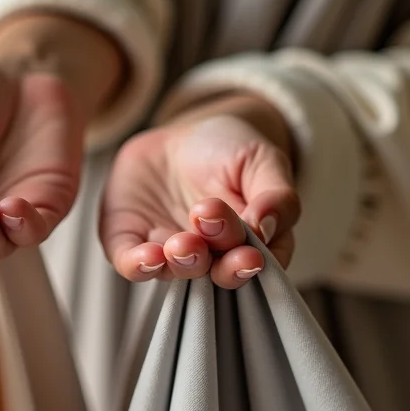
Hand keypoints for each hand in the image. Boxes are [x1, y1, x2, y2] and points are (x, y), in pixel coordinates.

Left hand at [99, 94, 300, 288]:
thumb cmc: (228, 151)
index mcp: (252, 242)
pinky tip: (147, 256)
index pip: (258, 263)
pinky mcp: (134, 244)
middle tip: (208, 232)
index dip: (252, 260)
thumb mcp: (262, 159)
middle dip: (218, 262)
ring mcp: (173, 254)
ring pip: (178, 270)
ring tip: (180, 244)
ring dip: (181, 262)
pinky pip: (133, 264)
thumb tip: (265, 228)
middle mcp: (214, 256)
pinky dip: (138, 265)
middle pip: (219, 271)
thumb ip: (276, 195)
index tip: (251, 244)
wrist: (175, 139)